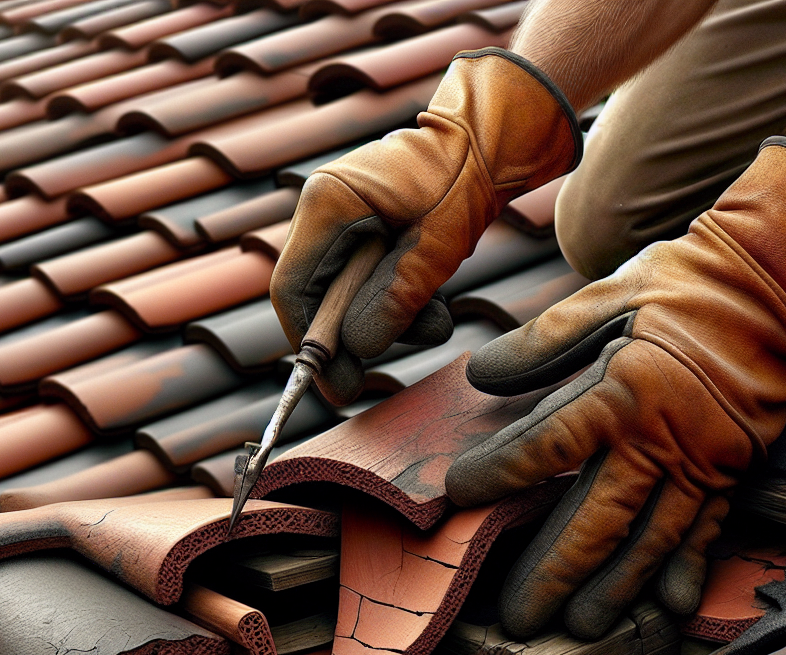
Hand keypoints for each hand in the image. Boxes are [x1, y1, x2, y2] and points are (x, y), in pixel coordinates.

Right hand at [270, 48, 580, 405]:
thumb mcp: (436, 248)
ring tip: (434, 321)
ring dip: (389, 320)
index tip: (332, 383)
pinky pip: (370, 282)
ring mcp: (346, 220)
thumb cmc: (464, 178)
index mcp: (328, 202)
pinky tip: (434, 306)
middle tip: (372, 378)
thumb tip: (358, 349)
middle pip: (318, 297)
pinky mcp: (370, 231)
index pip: (292, 288)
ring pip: (348, 295)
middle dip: (354, 335)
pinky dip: (400, 302)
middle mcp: (326, 210)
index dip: (309, 343)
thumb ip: (396, 298)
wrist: (492, 140)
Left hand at [447, 139, 785, 638]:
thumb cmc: (687, 285)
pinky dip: (684, 571)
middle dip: (554, 573)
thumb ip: (542, 341)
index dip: (497, 476)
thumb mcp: (607, 294)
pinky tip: (665, 607)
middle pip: (596, 522)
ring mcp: (702, 462)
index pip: (544, 448)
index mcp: (619, 392)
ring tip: (581, 627)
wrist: (782, 287)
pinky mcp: (733, 470)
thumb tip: (481, 377)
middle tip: (519, 617)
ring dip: (614, 589)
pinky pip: (706, 531)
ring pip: (650, 542)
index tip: (458, 496)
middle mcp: (659, 440)